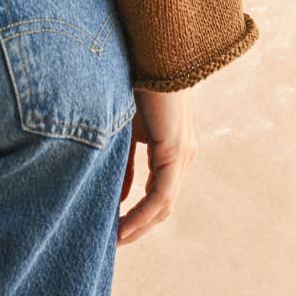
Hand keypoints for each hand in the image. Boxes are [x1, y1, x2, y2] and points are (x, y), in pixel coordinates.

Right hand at [117, 87, 196, 245]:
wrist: (146, 53)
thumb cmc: (131, 84)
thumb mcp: (124, 131)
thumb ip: (123, 164)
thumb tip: (120, 197)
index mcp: (171, 149)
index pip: (157, 194)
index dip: (137, 215)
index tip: (112, 228)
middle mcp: (183, 155)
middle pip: (163, 206)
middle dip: (138, 227)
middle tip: (112, 242)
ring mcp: (183, 154)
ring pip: (163, 204)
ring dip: (139, 226)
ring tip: (115, 240)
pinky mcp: (176, 150)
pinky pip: (161, 194)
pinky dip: (142, 213)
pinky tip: (123, 225)